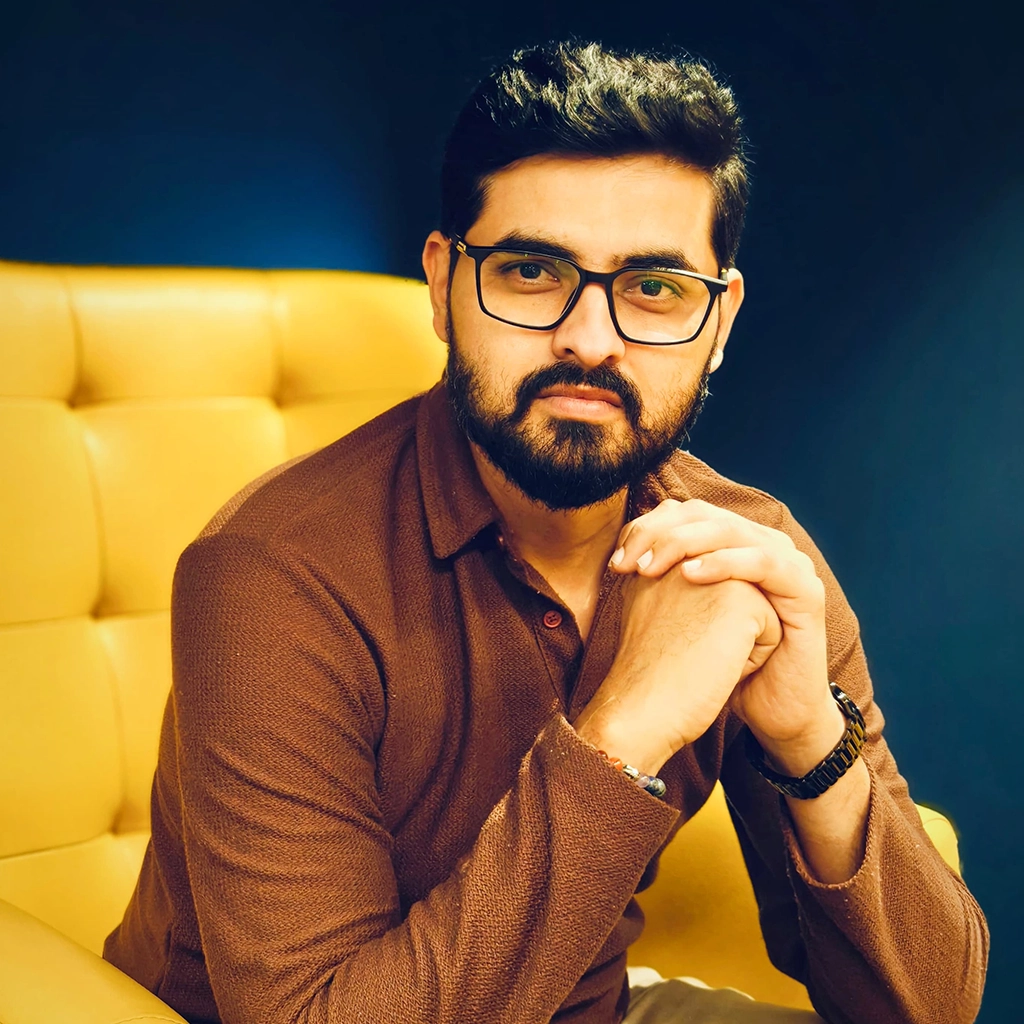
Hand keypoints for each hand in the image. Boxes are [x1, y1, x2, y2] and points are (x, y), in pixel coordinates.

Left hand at [606, 499, 841, 770]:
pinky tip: (690, 575)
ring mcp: (789, 562)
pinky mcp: (807, 590)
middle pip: (704, 514)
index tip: (615, 560)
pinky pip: (763, 563)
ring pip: (730, 530)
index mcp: (736, 543)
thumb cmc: (721, 662)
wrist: (769, 708)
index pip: (686, 512)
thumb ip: (665, 577)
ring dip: (683, 543)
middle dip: (659, 534)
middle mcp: (763, 543)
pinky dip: (724, 563)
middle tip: (626, 562)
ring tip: (649, 567)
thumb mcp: (685, 613)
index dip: (647, 527)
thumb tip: (619, 553)